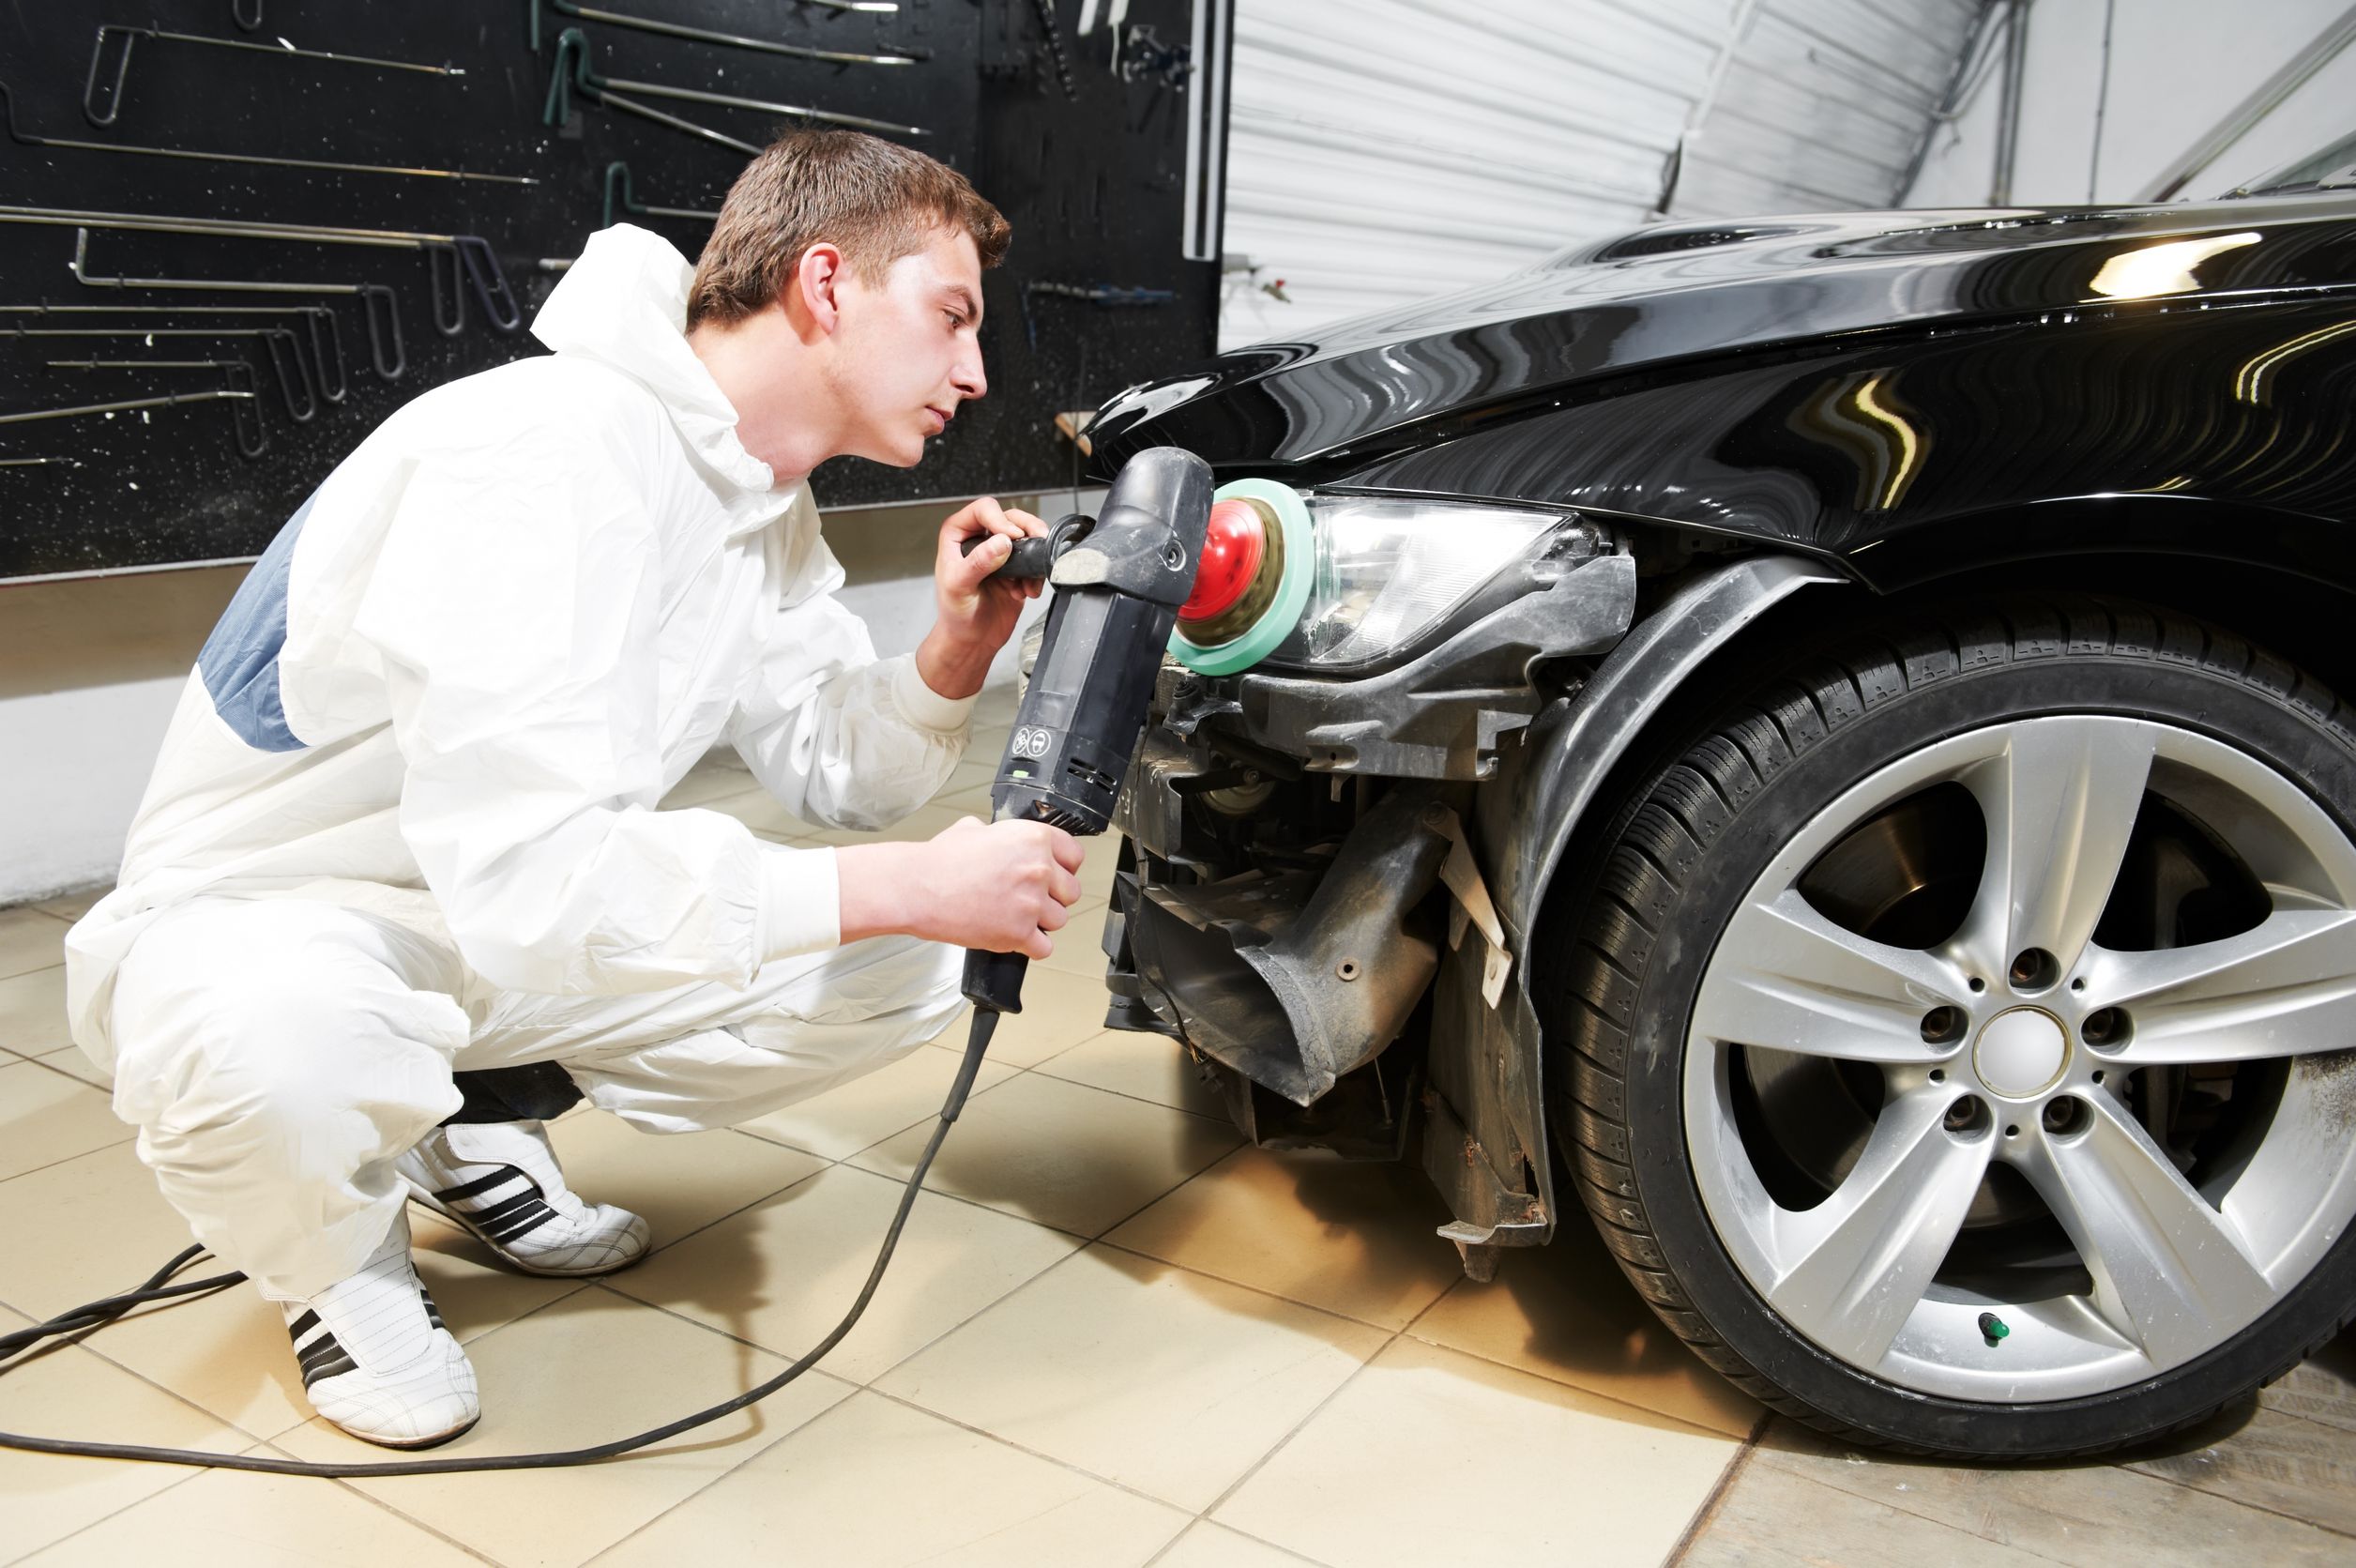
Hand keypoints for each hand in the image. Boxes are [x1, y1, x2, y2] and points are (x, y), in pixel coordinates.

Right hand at [836, 816, 1084, 957]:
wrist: (918, 887)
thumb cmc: (941, 861)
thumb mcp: (974, 829)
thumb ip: (1001, 835)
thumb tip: (1002, 840)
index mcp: (1034, 838)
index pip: (1075, 857)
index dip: (1064, 868)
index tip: (1054, 876)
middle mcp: (1039, 868)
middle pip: (1071, 892)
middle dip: (1053, 897)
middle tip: (1028, 899)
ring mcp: (1031, 902)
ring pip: (1059, 921)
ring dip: (1041, 922)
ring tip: (1015, 917)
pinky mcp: (1019, 932)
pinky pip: (1044, 948)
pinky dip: (1031, 947)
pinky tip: (1014, 937)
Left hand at [916, 497, 1048, 700]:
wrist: (972, 641)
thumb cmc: (956, 615)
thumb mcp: (959, 586)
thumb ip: (978, 563)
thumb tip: (1001, 542)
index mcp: (958, 536)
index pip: (983, 510)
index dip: (999, 518)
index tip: (1010, 537)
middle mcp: (981, 539)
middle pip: (1010, 516)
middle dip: (1026, 529)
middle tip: (1034, 541)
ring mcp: (1001, 554)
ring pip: (1026, 535)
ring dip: (1034, 553)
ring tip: (1028, 576)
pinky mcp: (1017, 570)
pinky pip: (1035, 561)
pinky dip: (1036, 575)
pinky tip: (1026, 590)